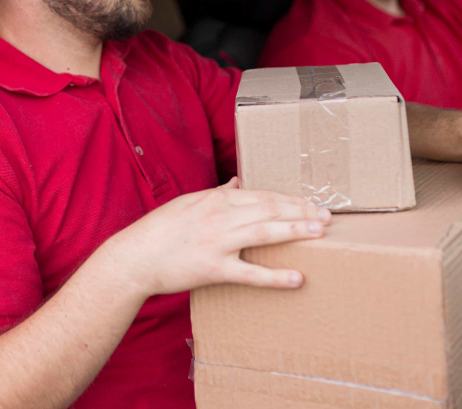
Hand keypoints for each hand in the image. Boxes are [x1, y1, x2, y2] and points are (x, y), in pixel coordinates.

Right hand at [115, 177, 330, 295]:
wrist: (134, 258)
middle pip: (270, 209)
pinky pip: (250, 273)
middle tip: (327, 215)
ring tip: (320, 232)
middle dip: (301, 210)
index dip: (290, 199)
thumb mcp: (188, 202)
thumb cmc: (160, 230)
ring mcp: (218, 242)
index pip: (262, 195)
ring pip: (265, 232)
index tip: (311, 202)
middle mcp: (221, 216)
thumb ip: (216, 193)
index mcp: (217, 200)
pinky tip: (297, 277)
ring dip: (296, 230)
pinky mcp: (214, 269)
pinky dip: (275, 276)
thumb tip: (237, 183)